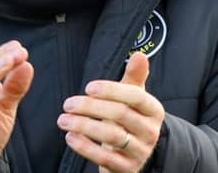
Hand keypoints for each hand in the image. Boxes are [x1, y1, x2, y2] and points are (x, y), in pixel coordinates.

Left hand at [58, 52, 164, 171]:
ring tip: (63, 120)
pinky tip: (70, 137)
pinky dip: (85, 147)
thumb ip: (134, 76)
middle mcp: (151, 131)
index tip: (88, 87)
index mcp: (153, 109)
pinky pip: (106, 159)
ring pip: (112, 137)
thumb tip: (140, 55)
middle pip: (121, 115)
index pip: (136, 96)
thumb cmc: (128, 118)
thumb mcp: (133, 97)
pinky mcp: (127, 169)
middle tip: (68, 104)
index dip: (112, 90)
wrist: (132, 155)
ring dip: (84, 126)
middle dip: (91, 108)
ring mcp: (140, 151)